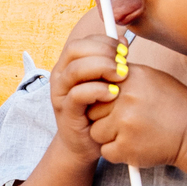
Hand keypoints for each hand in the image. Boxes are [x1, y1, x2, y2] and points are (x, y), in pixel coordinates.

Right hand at [49, 11, 125, 164]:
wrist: (86, 144)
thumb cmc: (100, 111)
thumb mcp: (107, 82)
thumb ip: (112, 62)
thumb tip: (124, 42)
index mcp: (69, 65)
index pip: (84, 41)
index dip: (105, 41)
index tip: (125, 50)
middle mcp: (61, 76)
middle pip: (75, 49)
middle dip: (103, 51)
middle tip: (124, 63)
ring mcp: (61, 94)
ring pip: (75, 69)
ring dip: (101, 68)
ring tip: (121, 76)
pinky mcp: (66, 112)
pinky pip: (77, 94)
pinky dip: (97, 90)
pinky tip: (113, 94)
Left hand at [87, 63, 186, 173]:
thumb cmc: (175, 106)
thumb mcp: (153, 79)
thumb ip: (125, 76)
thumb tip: (100, 74)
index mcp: (131, 78)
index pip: (97, 86)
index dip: (104, 98)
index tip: (115, 105)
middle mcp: (126, 99)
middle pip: (92, 109)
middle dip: (105, 117)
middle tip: (127, 122)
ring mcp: (125, 124)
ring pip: (96, 132)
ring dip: (109, 136)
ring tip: (132, 134)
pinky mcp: (125, 148)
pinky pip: (105, 151)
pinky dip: (117, 152)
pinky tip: (135, 146)